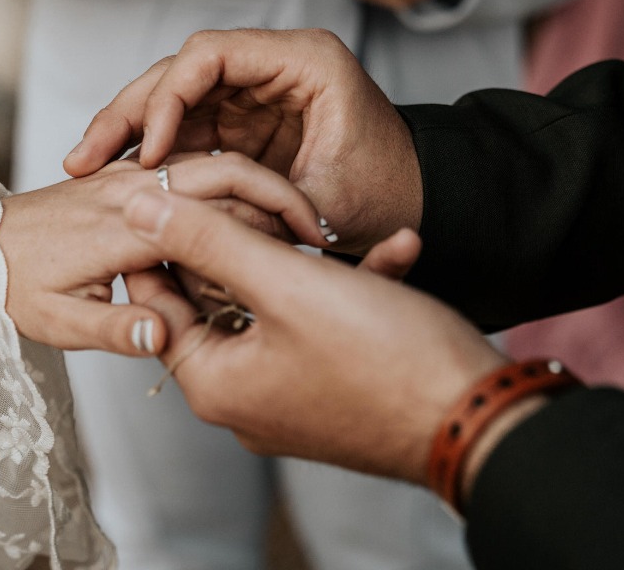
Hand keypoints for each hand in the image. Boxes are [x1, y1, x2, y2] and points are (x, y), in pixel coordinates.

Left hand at [0, 153, 329, 356]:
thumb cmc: (12, 285)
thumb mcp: (55, 322)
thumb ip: (113, 329)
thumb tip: (164, 338)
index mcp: (121, 226)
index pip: (213, 211)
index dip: (266, 226)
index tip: (307, 253)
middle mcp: (130, 189)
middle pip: (224, 170)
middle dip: (279, 194)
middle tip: (318, 232)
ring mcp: (129, 176)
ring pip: (211, 162)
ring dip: (258, 185)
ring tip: (297, 224)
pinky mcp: (125, 176)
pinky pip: (188, 166)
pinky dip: (229, 182)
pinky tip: (251, 215)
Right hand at [65, 28, 420, 253]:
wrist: (417, 207)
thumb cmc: (391, 196)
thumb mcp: (327, 204)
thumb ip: (255, 206)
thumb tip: (179, 219)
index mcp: (305, 60)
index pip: (210, 53)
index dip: (167, 96)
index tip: (148, 149)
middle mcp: (273, 66)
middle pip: (179, 70)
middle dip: (129, 112)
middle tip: (85, 155)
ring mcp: (253, 91)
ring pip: (172, 96)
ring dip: (129, 130)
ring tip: (85, 165)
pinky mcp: (241, 120)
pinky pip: (184, 126)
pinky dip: (151, 150)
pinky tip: (118, 176)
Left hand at [121, 189, 506, 485]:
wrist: (483, 422)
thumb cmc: (385, 361)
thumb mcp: (286, 283)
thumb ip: (207, 240)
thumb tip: (140, 208)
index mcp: (215, 382)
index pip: (156, 305)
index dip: (162, 245)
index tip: (182, 200)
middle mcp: (245, 399)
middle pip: (218, 302)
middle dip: (247, 245)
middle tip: (264, 202)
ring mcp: (291, 398)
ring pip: (279, 309)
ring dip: (309, 261)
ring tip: (334, 226)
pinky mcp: (336, 391)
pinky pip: (326, 329)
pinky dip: (354, 289)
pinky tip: (398, 250)